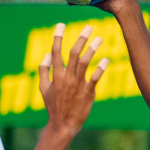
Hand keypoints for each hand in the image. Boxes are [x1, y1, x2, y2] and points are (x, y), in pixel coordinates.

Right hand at [38, 22, 107, 136]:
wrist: (63, 124)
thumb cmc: (53, 106)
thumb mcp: (43, 88)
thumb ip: (43, 70)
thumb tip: (47, 54)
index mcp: (55, 75)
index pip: (55, 51)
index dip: (58, 37)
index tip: (61, 25)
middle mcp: (66, 78)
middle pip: (73, 53)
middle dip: (81, 39)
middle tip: (89, 27)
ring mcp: (77, 85)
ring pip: (84, 63)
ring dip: (92, 49)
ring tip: (100, 38)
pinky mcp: (88, 93)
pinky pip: (95, 78)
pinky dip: (100, 68)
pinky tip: (106, 60)